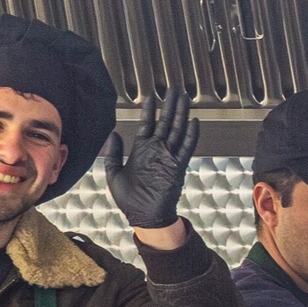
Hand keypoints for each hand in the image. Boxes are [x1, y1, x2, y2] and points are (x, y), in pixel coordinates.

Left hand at [104, 91, 200, 229]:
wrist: (145, 217)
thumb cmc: (129, 200)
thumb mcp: (114, 175)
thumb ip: (113, 154)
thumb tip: (113, 134)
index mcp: (141, 151)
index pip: (147, 124)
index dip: (149, 110)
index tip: (151, 96)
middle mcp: (157, 151)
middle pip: (165, 122)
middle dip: (170, 105)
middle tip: (174, 89)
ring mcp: (168, 157)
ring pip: (177, 130)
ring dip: (181, 114)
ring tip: (184, 98)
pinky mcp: (177, 166)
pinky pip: (186, 148)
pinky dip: (191, 135)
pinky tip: (194, 122)